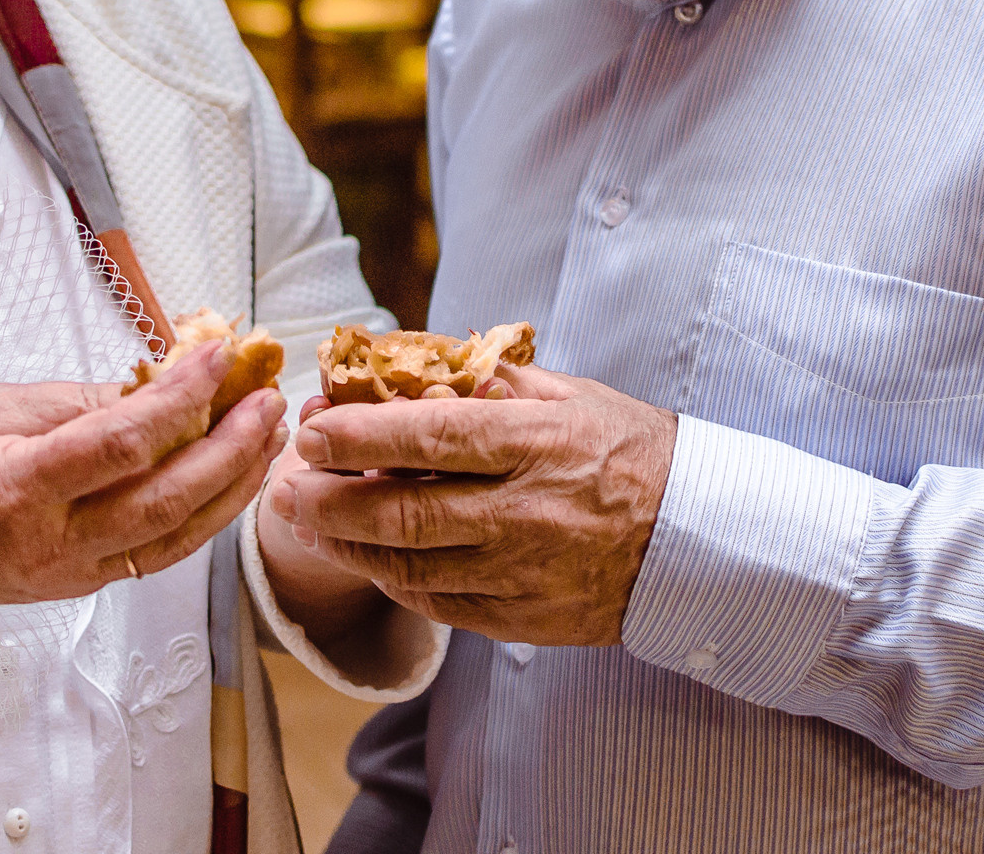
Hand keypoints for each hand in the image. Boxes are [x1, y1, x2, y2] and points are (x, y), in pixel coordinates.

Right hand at [0, 343, 286, 620]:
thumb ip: (85, 401)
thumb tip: (164, 383)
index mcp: (17, 490)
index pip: (122, 443)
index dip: (182, 398)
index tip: (219, 355)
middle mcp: (48, 544)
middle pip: (164, 501)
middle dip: (229, 449)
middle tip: (266, 400)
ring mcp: (67, 575)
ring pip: (175, 538)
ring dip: (232, 486)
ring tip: (267, 436)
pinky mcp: (79, 587)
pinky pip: (157, 554)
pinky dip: (202, 515)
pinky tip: (230, 477)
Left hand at [269, 364, 675, 645]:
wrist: (698, 538)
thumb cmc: (631, 452)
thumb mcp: (573, 396)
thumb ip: (496, 383)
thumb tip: (421, 365)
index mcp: (537, 442)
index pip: (431, 435)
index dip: (361, 434)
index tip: (312, 428)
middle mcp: (526, 511)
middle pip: (405, 510)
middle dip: (331, 498)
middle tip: (285, 485)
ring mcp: (524, 572)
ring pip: (412, 566)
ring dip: (349, 545)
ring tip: (309, 521)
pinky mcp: (524, 619)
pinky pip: (441, 604)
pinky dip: (395, 581)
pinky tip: (369, 558)